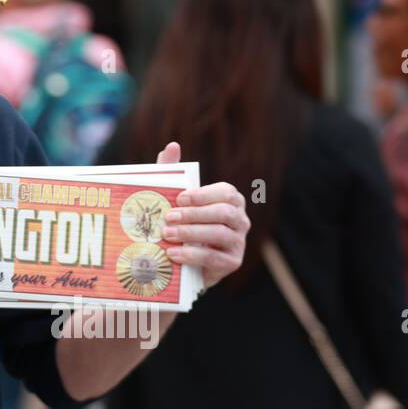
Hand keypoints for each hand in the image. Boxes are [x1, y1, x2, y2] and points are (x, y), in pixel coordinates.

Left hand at [156, 142, 250, 287]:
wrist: (183, 260)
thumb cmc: (181, 221)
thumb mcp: (174, 198)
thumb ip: (173, 172)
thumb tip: (172, 146)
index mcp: (230, 200)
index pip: (226, 192)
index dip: (204, 194)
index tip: (180, 197)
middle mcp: (240, 219)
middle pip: (224, 213)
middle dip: (194, 214)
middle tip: (169, 217)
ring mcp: (239, 242)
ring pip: (220, 234)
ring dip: (191, 233)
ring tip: (167, 235)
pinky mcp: (232, 262)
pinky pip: (215, 258)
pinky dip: (192, 255)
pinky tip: (173, 253)